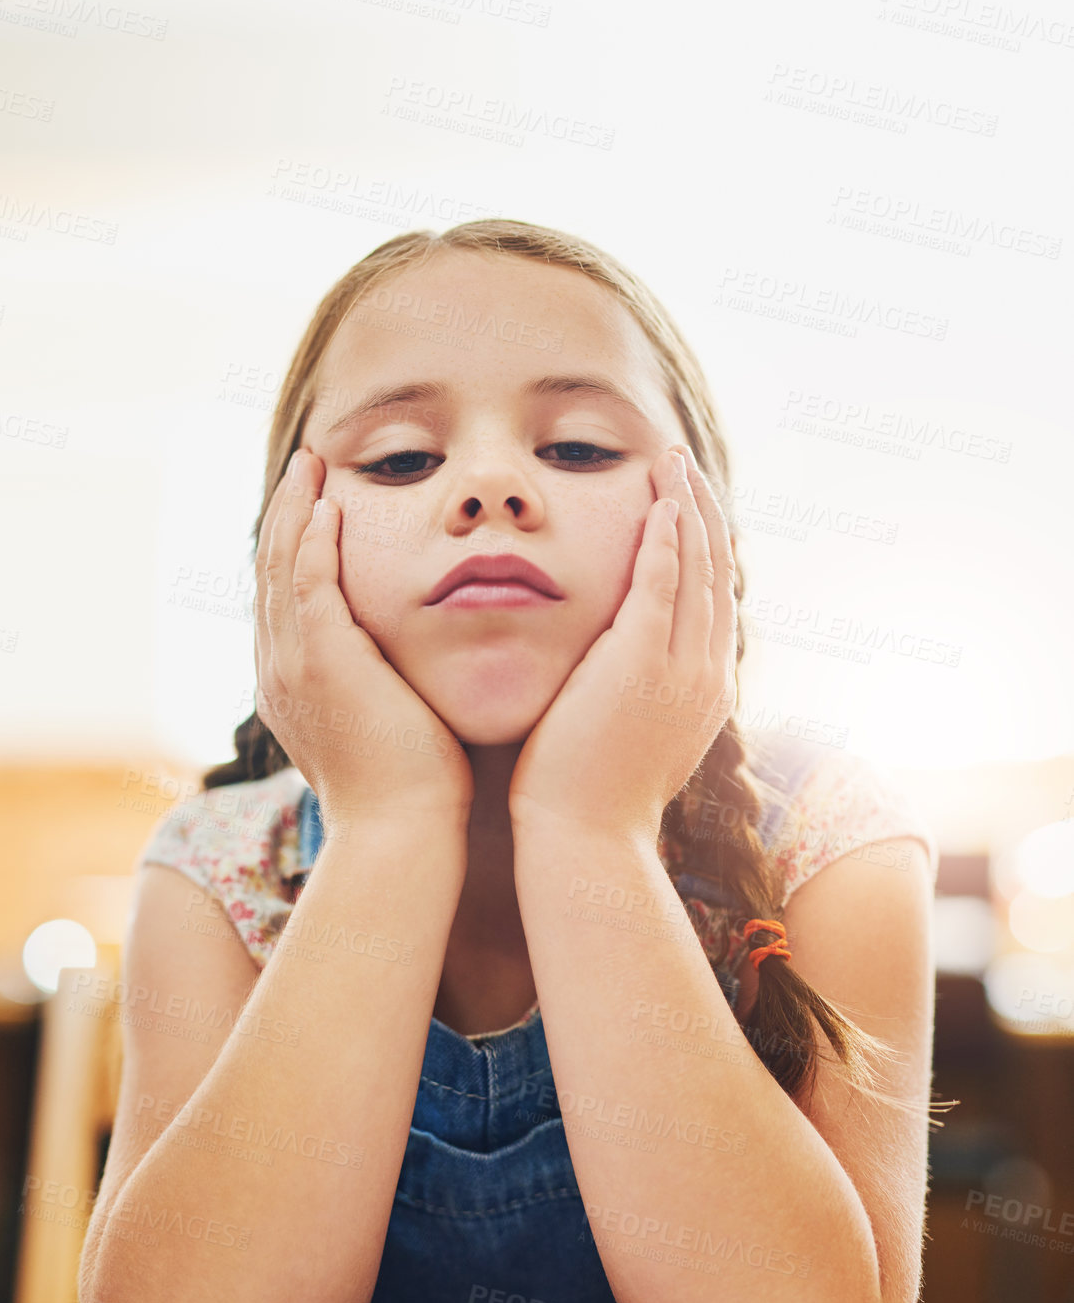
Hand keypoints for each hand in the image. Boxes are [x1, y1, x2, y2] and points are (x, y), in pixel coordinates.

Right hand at [254, 450, 474, 831]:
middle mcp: (278, 672)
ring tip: (311, 464)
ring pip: (281, 566)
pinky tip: (328, 503)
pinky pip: (307, 580)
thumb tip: (414, 666)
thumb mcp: (392, 726)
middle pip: (270, 572)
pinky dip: (312, 538)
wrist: (403, 832)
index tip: (315, 506)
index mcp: (291, 686)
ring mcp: (293, 665)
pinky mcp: (321, 660)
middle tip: (305, 465)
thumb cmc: (414, 792)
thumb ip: (389, 686)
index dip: (294, 547)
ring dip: (295, 510)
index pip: (284, 599)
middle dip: (286, 514)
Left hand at [507, 444, 736, 841]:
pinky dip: (667, 535)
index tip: (690, 510)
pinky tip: (661, 499)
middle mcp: (706, 675)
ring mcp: (680, 668)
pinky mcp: (642, 660)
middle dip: (703, 514)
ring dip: (687, 507)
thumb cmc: (587, 800)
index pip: (714, 604)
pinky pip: (665, 580)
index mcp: (705, 694)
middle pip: (717, 574)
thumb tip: (609, 675)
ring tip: (674, 463)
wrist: (584, 840)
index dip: (705, 550)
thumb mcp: (624, 741)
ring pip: (698, 567)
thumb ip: (629, 697)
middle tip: (685, 467)